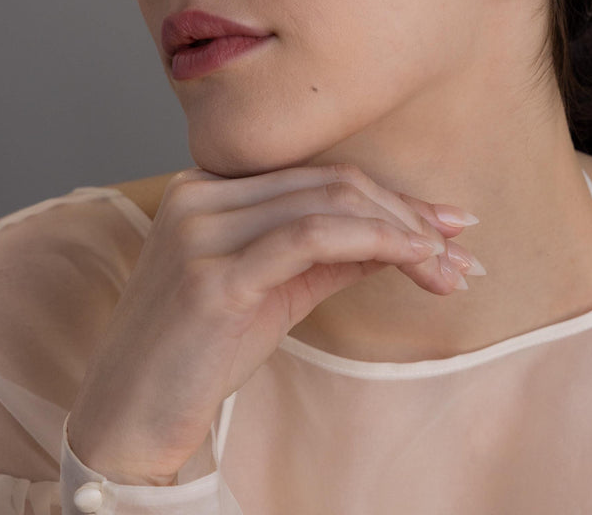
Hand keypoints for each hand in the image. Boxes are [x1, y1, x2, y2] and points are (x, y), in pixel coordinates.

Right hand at [67, 164, 478, 484]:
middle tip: (462, 247)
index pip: (322, 176)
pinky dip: (374, 241)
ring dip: (404, 231)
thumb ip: (336, 253)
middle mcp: (202, 194)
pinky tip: (415, 257)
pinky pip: (311, 237)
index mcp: (210, 186)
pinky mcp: (212, 274)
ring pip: (330, 205)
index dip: (392, 197)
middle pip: (333, 184)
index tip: (447, 222)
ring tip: (450, 265)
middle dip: (408, 213)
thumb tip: (411, 233)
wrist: (129, 416)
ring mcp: (202, 229)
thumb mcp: (279, 288)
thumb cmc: (203, 351)